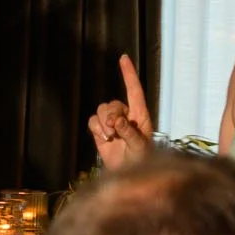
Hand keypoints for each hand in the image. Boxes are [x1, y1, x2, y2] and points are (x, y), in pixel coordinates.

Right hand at [87, 54, 155, 170]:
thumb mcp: (140, 148)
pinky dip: (96, 129)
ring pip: (101, 110)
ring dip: (103, 123)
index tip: (123, 58)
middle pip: (112, 103)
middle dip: (111, 115)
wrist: (128, 176)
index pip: (134, 90)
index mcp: (140, 115)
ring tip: (110, 137)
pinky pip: (92, 121)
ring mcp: (112, 124)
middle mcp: (125, 116)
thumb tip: (117, 121)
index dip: (129, 74)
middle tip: (115, 131)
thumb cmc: (141, 161)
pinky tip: (104, 140)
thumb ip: (130, 133)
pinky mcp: (100, 132)